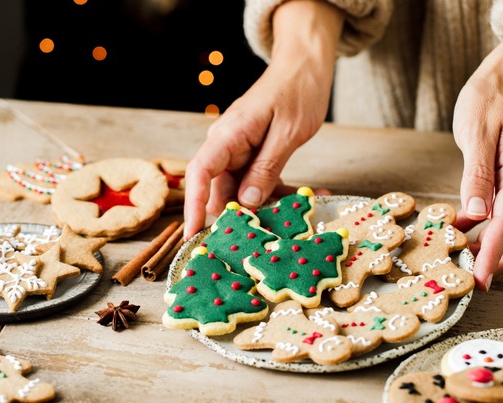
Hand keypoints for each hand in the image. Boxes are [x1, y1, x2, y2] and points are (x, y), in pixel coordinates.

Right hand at [183, 0, 343, 239]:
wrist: (306, 65)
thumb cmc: (298, 89)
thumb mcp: (287, 132)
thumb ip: (266, 167)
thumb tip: (247, 202)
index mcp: (229, 135)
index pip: (200, 173)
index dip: (193, 205)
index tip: (193, 234)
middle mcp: (228, 145)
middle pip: (221, 189)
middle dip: (242, 215)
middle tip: (268, 237)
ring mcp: (241, 151)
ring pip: (244, 191)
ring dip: (270, 206)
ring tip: (301, 215)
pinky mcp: (256, 155)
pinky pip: (261, 182)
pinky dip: (282, 192)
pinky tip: (310, 197)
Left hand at [453, 26, 502, 289]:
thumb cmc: (490, 102)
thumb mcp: (476, 135)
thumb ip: (477, 176)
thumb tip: (477, 215)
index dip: (490, 258)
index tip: (477, 282)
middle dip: (491, 262)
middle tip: (458, 274)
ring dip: (487, 250)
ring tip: (453, 256)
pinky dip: (484, 233)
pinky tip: (458, 232)